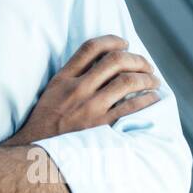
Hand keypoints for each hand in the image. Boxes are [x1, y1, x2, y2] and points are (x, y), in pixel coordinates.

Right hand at [6, 35, 160, 146]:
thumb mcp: (51, 93)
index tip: (124, 43)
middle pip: (115, 61)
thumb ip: (71, 77)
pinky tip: (153, 98)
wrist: (38, 151)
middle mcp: (78, 89)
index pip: (91, 48)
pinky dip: (146, 99)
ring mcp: (90, 107)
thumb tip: (100, 65)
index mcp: (63, 78)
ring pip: (127, 81)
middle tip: (146, 64)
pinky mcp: (101, 126)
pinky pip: (131, 107)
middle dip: (136, 59)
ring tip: (154, 80)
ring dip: (146, 78)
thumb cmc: (46, 123)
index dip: (112, 41)